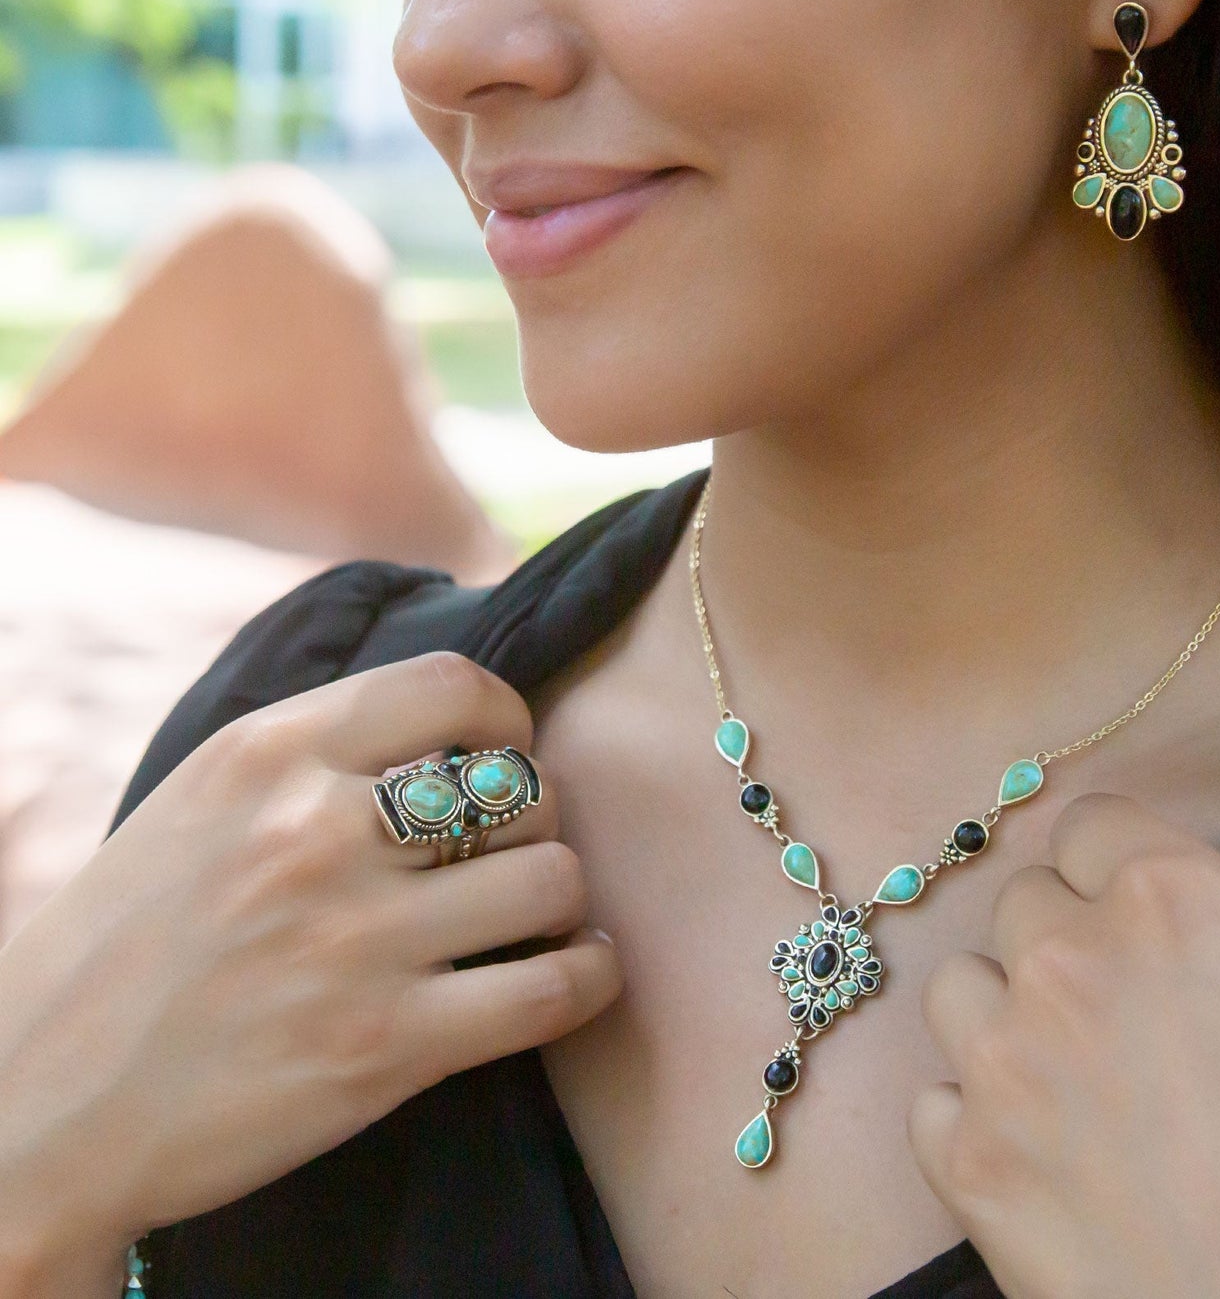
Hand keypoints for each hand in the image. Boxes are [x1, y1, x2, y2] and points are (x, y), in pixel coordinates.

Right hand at [0, 651, 621, 1251]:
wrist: (36, 1110)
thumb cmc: (123, 949)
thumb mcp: (198, 801)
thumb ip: (310, 752)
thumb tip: (436, 714)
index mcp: (268, 755)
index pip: (452, 687)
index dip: (507, 716)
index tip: (510, 747)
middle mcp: (316, 831)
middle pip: (520, 785)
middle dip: (535, 817)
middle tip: (512, 851)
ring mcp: (355, 940)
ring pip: (552, 878)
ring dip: (561, 897)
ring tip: (541, 915)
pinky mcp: (383, 1047)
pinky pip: (550, 991)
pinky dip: (586, 978)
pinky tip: (575, 973)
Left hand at [907, 792, 1219, 1298]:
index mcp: (1178, 902)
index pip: (1091, 826)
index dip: (1112, 870)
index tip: (1127, 909)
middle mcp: (1074, 956)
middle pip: (1025, 904)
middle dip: (1064, 947)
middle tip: (1116, 1016)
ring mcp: (1007, 1055)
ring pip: (961, 987)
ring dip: (1003, 1022)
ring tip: (1066, 1085)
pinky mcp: (967, 1157)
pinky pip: (934, 1099)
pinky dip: (973, 1122)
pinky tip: (1036, 1157)